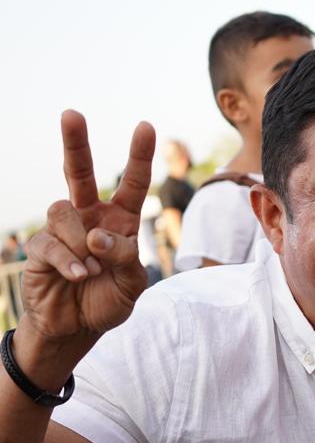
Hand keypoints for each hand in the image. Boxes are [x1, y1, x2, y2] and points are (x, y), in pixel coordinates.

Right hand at [16, 111, 154, 384]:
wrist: (77, 329)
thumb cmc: (108, 302)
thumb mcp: (132, 284)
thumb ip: (125, 257)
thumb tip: (97, 236)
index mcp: (120, 220)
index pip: (132, 182)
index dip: (139, 155)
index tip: (146, 126)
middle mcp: (90, 217)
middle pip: (79, 172)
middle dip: (75, 143)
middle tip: (71, 114)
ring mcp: (63, 230)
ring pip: (64, 211)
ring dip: (80, 241)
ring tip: (90, 271)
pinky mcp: (41, 247)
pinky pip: (50, 242)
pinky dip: (68, 261)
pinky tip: (78, 275)